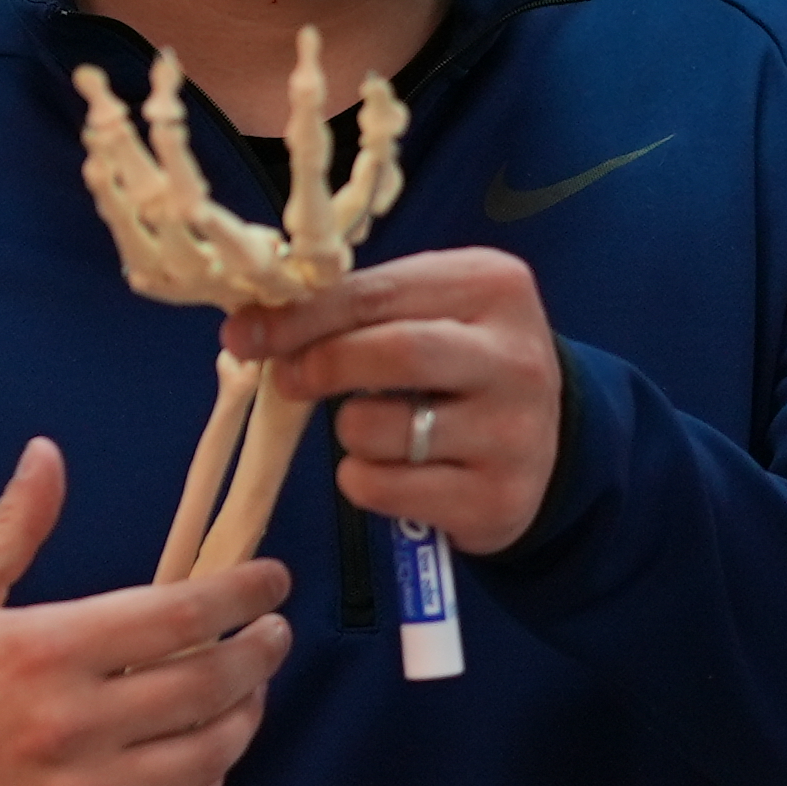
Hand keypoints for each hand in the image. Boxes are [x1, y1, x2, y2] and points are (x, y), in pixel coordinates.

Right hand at [0, 439, 291, 785]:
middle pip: (207, 685)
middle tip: (274, 636)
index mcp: (44, 649)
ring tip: (247, 696)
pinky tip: (205, 765)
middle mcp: (72, 724)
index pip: (178, 615)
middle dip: (260, 654)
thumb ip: (12, 528)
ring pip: (204, 758)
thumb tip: (48, 455)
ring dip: (243, 721)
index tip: (271, 581)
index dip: (241, 593)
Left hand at [228, 247, 559, 556]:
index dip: (299, 315)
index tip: (242, 333)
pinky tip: (390, 470)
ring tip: (370, 426)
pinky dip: (360, 479)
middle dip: (320, 365)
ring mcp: (513, 432)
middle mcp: (516, 358)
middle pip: (392, 352)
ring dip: (347, 430)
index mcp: (491, 287)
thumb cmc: (457, 365)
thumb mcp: (423, 314)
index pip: (375, 294)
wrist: (544, 445)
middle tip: (286, 378)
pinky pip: (382, 487)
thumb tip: (251, 324)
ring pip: (378, 428)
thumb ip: (351, 308)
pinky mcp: (497, 498)